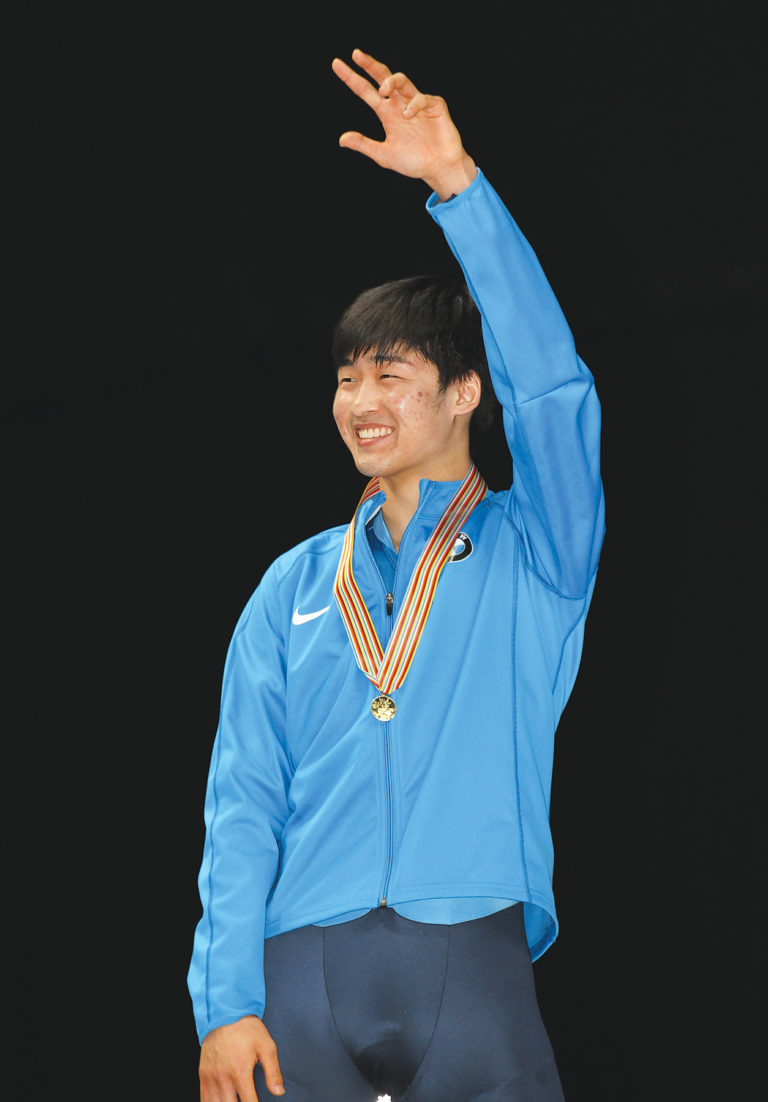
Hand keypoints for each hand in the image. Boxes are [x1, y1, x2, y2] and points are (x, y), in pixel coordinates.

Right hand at [199, 1015, 283, 1100]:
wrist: (224, 1013)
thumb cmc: (247, 1029)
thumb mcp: (266, 1046)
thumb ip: (273, 1072)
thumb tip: (279, 1092)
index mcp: (240, 1072)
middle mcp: (223, 1077)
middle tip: (247, 1101)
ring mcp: (211, 1077)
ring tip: (235, 1101)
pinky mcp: (203, 1074)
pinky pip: (204, 1098)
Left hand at [331, 49, 476, 200]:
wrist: (439, 169)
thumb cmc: (413, 162)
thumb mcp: (384, 155)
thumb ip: (364, 145)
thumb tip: (342, 139)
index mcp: (386, 113)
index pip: (365, 90)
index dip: (351, 78)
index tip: (336, 64)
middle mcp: (399, 103)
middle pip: (383, 77)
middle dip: (370, 65)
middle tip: (356, 54)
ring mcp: (417, 102)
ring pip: (402, 80)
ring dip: (390, 81)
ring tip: (382, 91)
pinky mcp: (434, 105)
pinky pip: (421, 98)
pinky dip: (413, 105)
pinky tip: (407, 116)